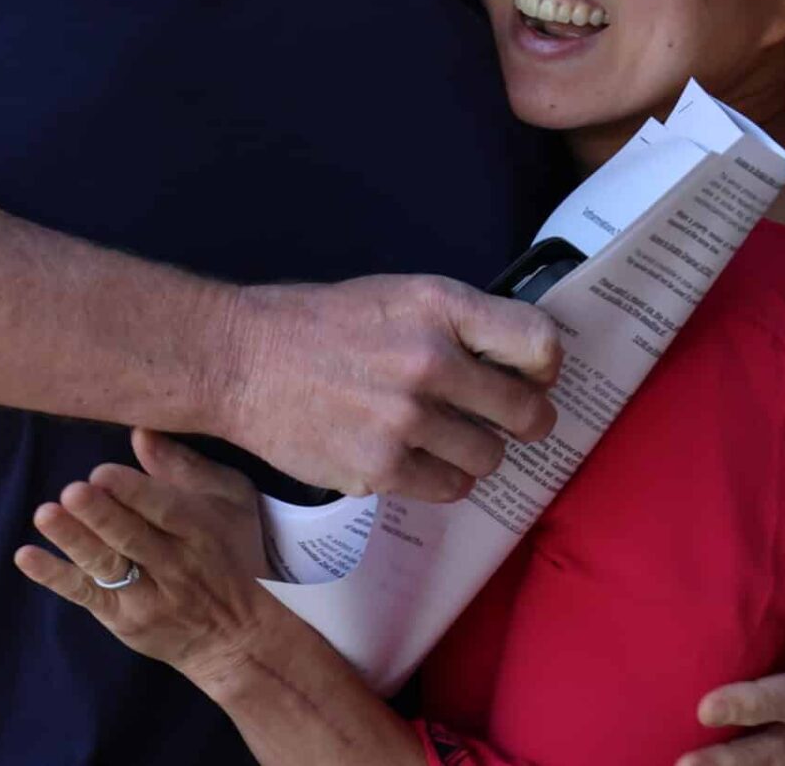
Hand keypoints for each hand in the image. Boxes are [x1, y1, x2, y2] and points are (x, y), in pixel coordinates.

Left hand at [14, 429, 289, 690]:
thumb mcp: (229, 501)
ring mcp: (146, 596)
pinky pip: (84, 594)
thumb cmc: (233, 554)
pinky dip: (54, 576)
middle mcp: (173, 565)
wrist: (240, 640)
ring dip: (74, 541)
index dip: (134, 492)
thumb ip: (185, 466)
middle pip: (132, 538)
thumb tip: (140, 432)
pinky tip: (26, 556)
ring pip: (105, 566)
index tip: (103, 473)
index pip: (165, 509)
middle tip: (73, 491)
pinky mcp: (122, 617)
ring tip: (45, 515)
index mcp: (199, 530)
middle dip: (101, 515)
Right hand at [219, 275, 560, 500]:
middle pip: (527, 413)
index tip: (532, 376)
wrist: (239, 360)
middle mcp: (430, 360)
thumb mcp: (394, 296)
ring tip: (439, 436)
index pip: (539, 344)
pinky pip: (449, 488)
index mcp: (438, 305)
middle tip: (500, 420)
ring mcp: (406, 419)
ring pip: (489, 457)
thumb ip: (455, 324)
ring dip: (473, 451)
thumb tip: (518, 362)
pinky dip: (437, 477)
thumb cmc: (318, 324)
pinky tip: (409, 456)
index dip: (545, 368)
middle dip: (521, 421)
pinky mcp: (381, 468)